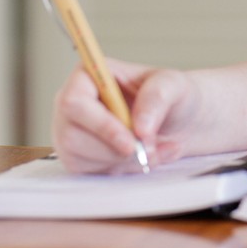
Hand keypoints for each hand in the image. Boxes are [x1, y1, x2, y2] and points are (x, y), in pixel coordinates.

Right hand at [52, 58, 207, 172]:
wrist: (176, 121)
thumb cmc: (170, 95)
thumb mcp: (173, 85)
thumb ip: (157, 98)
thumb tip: (140, 128)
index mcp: (88, 75)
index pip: (74, 102)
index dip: (100, 125)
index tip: (130, 142)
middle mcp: (72, 104)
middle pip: (72, 136)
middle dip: (114, 150)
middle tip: (149, 149)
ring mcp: (70, 132)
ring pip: (79, 158)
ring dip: (122, 162)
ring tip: (154, 150)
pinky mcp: (77, 157)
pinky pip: (89, 172)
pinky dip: (122, 170)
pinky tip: (144, 158)